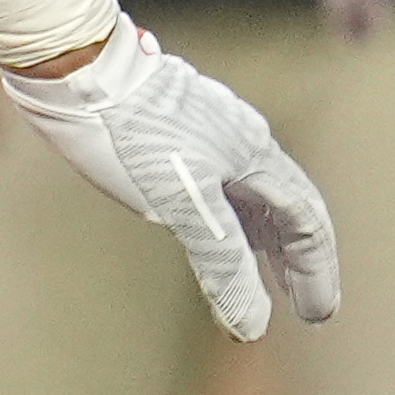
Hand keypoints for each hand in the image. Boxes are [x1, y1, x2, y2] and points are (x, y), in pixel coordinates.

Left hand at [0, 21, 345, 341]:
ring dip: (264, 242)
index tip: (318, 314)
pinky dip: (231, 220)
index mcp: (255, 153)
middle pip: (287, 207)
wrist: (76, 69)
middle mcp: (242, 139)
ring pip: (253, 195)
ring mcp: (211, 131)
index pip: (306, 219)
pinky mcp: (179, 129)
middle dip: (296, 260)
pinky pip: (223, 184)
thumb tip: (253, 325)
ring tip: (265, 279)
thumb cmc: (129, 133)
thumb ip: (223, 263)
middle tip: (302, 306)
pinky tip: (213, 232)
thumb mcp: (181, 204)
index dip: (316, 270)